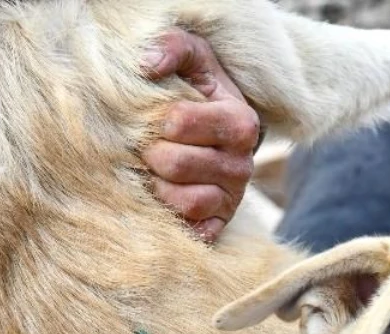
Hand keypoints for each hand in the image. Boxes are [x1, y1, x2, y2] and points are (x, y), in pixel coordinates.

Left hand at [142, 30, 260, 241]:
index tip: (156, 119)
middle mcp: (243, 164)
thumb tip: (146, 65)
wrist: (218, 131)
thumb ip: (174, 47)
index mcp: (240, 122)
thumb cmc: (199, 94)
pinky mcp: (220, 223)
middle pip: (175, 163)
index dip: (155, 121)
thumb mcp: (195, 61)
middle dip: (151, 154)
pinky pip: (194, 231)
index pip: (179, 123)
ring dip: (158, 187)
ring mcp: (233, 198)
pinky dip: (173, 219)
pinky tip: (163, 201)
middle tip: (147, 147)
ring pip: (186, 201)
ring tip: (153, 172)